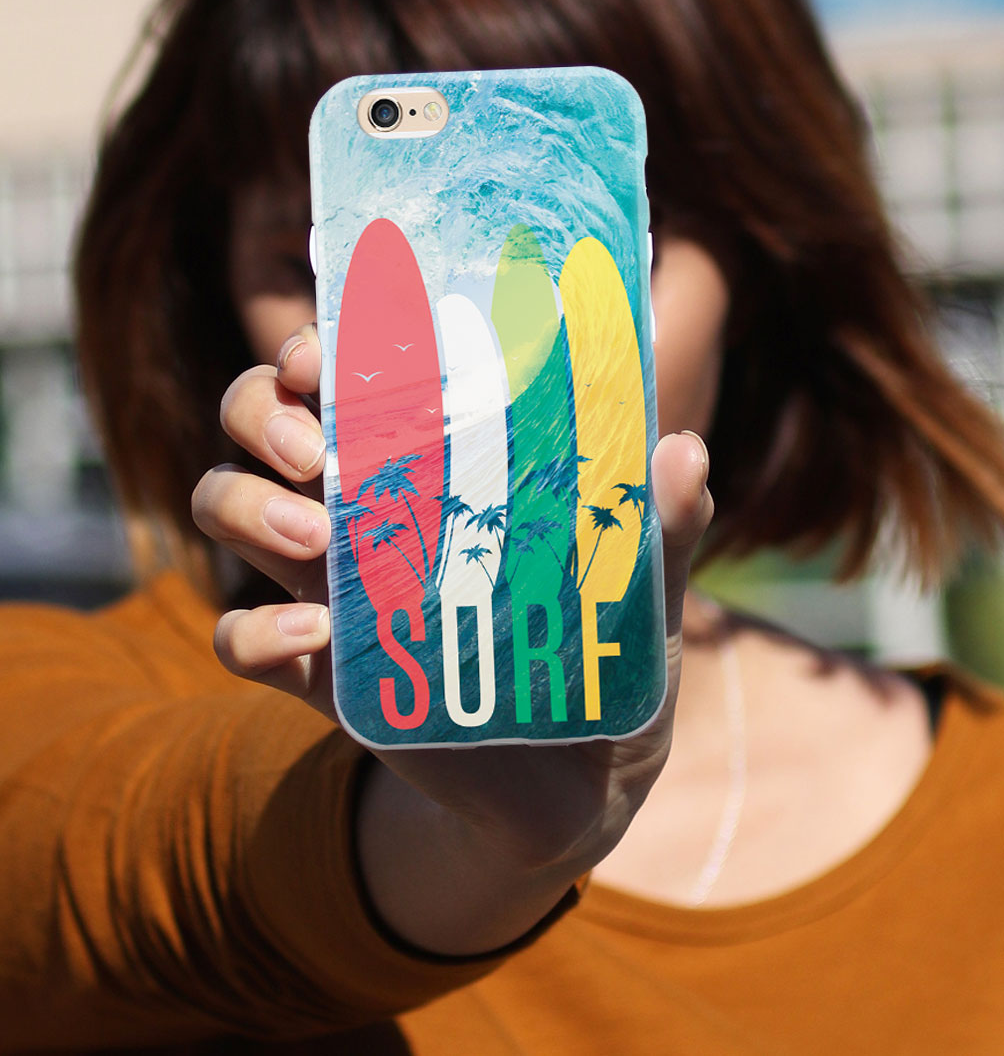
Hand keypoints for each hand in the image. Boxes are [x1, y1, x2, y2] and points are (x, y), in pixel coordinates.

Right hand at [193, 324, 711, 953]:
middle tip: (316, 448)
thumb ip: (661, 523)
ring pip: (226, 505)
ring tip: (316, 532)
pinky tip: (314, 631)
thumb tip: (684, 449)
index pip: (346, 374)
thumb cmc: (601, 654)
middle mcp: (363, 506)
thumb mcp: (638, 584)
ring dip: (246, 504)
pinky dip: (253, 631)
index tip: (329, 352)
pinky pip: (238, 640)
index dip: (316, 347)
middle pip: (257, 421)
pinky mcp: (319, 671)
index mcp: (430, 463)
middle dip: (262, 412)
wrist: (576, 784)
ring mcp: (330, 584)